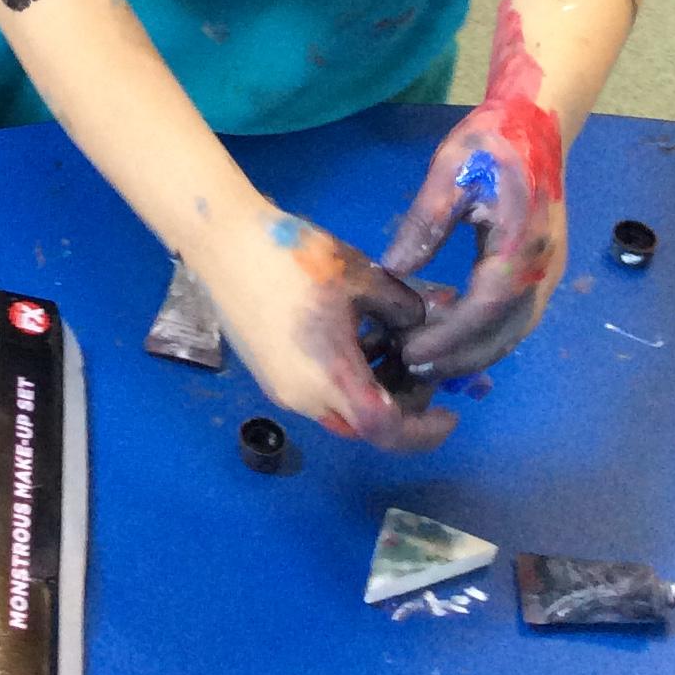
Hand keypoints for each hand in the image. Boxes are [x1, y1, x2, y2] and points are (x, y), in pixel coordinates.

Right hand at [198, 206, 456, 451]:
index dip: (424, 432)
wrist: (224, 242)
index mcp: (331, 376)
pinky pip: (316, 393)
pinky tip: (348, 335)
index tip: (449, 413)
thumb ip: (402, 306)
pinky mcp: (266, 372)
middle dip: (400, 405)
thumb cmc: (294, 258)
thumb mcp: (362, 274)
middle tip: (417, 365)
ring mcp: (280, 387)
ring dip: (370, 390)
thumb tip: (419, 321)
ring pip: (339, 410)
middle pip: (364, 425)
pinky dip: (343, 379)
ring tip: (385, 342)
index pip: (386, 430)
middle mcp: (304, 397)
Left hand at [384, 99, 566, 374]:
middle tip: (411, 366)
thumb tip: (394, 269)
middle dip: (459, 355)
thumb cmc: (491, 141)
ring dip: (474, 350)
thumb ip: (424, 222)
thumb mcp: (450, 170)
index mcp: (519, 243)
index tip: (410, 352)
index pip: (484, 307)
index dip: (448, 337)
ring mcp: (548, 271)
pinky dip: (488, 333)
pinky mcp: (543, 269)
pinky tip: (454, 333)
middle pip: (504, 331)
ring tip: (427, 359)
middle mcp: (542, 267)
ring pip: (514, 329)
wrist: (538, 122)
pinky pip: (518, 315)